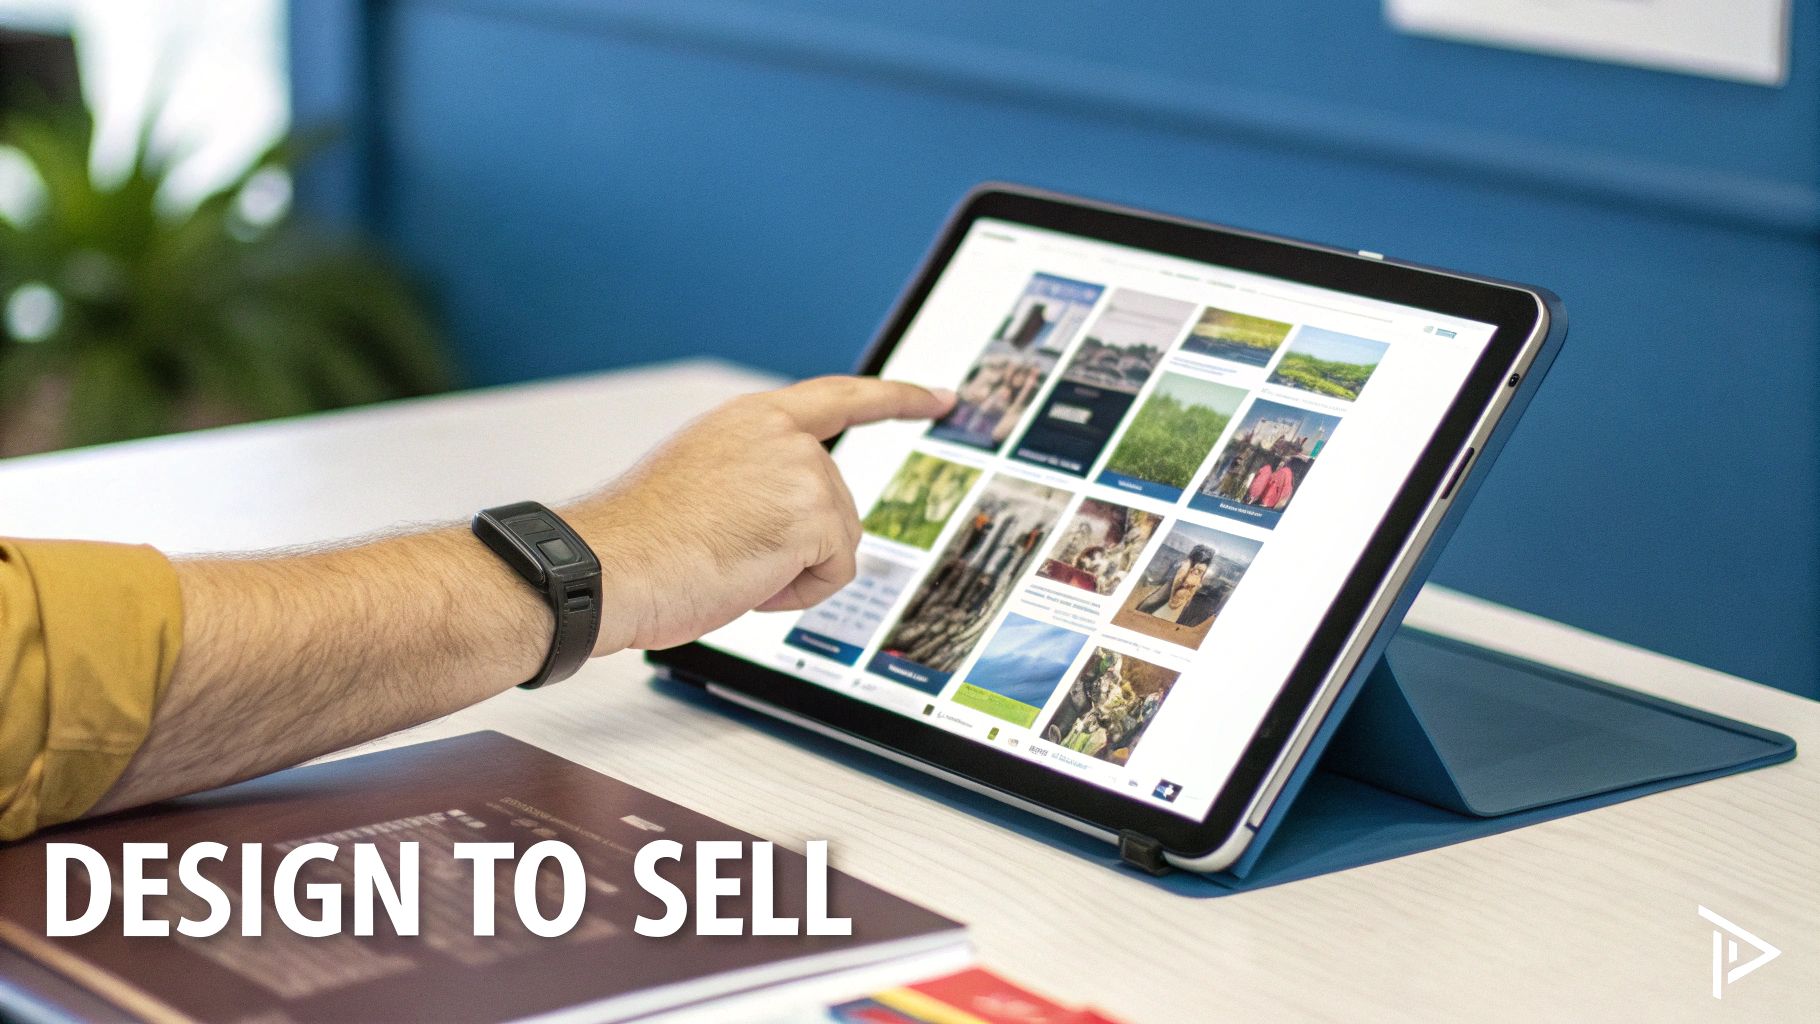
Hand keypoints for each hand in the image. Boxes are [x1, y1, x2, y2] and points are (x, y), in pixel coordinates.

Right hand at [565, 376, 954, 652]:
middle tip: (727, 550)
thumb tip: (791, 518)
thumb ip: (758, 477)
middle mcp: (783, 435)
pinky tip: (745, 578)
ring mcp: (803, 472)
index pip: (841, 397)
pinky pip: (835, 573)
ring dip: (791, 569)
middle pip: (838, 506)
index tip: (941, 398)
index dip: (899, 398)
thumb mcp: (704, 482)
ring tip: (727, 560)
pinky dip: (796, 593)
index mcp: (752, 418)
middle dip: (797, 545)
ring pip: (838, 542)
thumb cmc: (637, 537)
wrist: (610, 564)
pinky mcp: (815, 516)